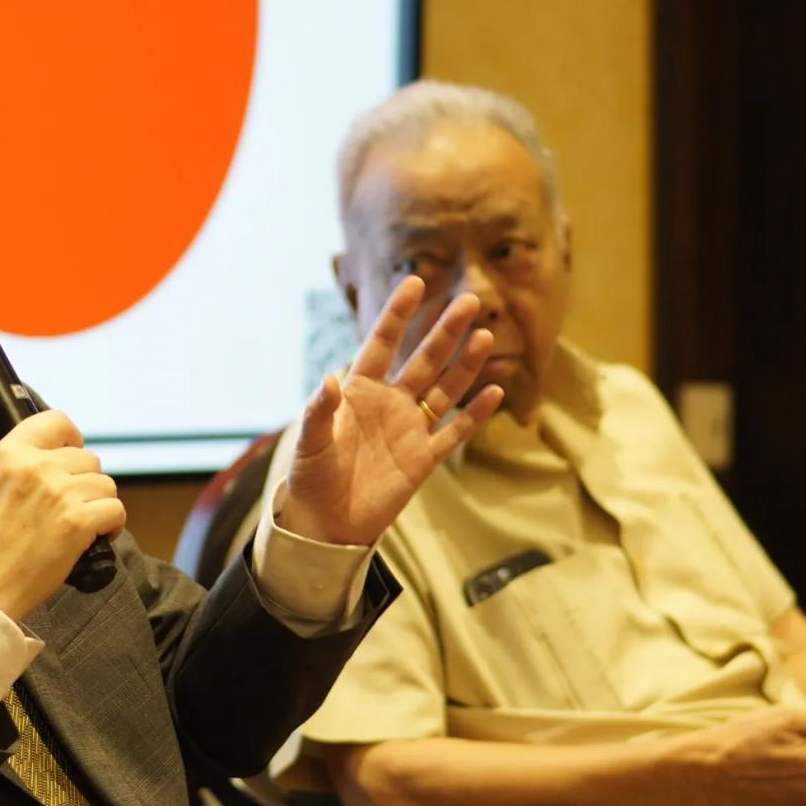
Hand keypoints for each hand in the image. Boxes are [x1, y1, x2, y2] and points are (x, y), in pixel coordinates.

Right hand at [0, 410, 123, 621]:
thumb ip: (23, 464)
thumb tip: (61, 454)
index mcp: (9, 453)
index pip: (58, 421)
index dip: (72, 439)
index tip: (71, 457)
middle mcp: (35, 467)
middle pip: (88, 459)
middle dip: (86, 483)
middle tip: (71, 507)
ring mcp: (58, 493)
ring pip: (106, 484)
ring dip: (99, 504)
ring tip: (80, 524)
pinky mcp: (77, 522)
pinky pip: (115, 510)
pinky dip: (112, 525)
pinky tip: (96, 537)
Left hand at [279, 277, 505, 544]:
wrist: (325, 523)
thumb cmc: (311, 477)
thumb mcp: (310, 443)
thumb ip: (320, 411)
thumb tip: (328, 380)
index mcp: (359, 391)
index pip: (382, 344)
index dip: (398, 314)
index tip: (416, 282)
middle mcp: (389, 403)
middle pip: (423, 360)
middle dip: (445, 331)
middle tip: (470, 301)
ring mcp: (409, 429)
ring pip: (444, 390)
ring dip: (465, 365)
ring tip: (486, 338)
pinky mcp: (423, 459)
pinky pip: (454, 433)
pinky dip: (474, 415)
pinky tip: (495, 391)